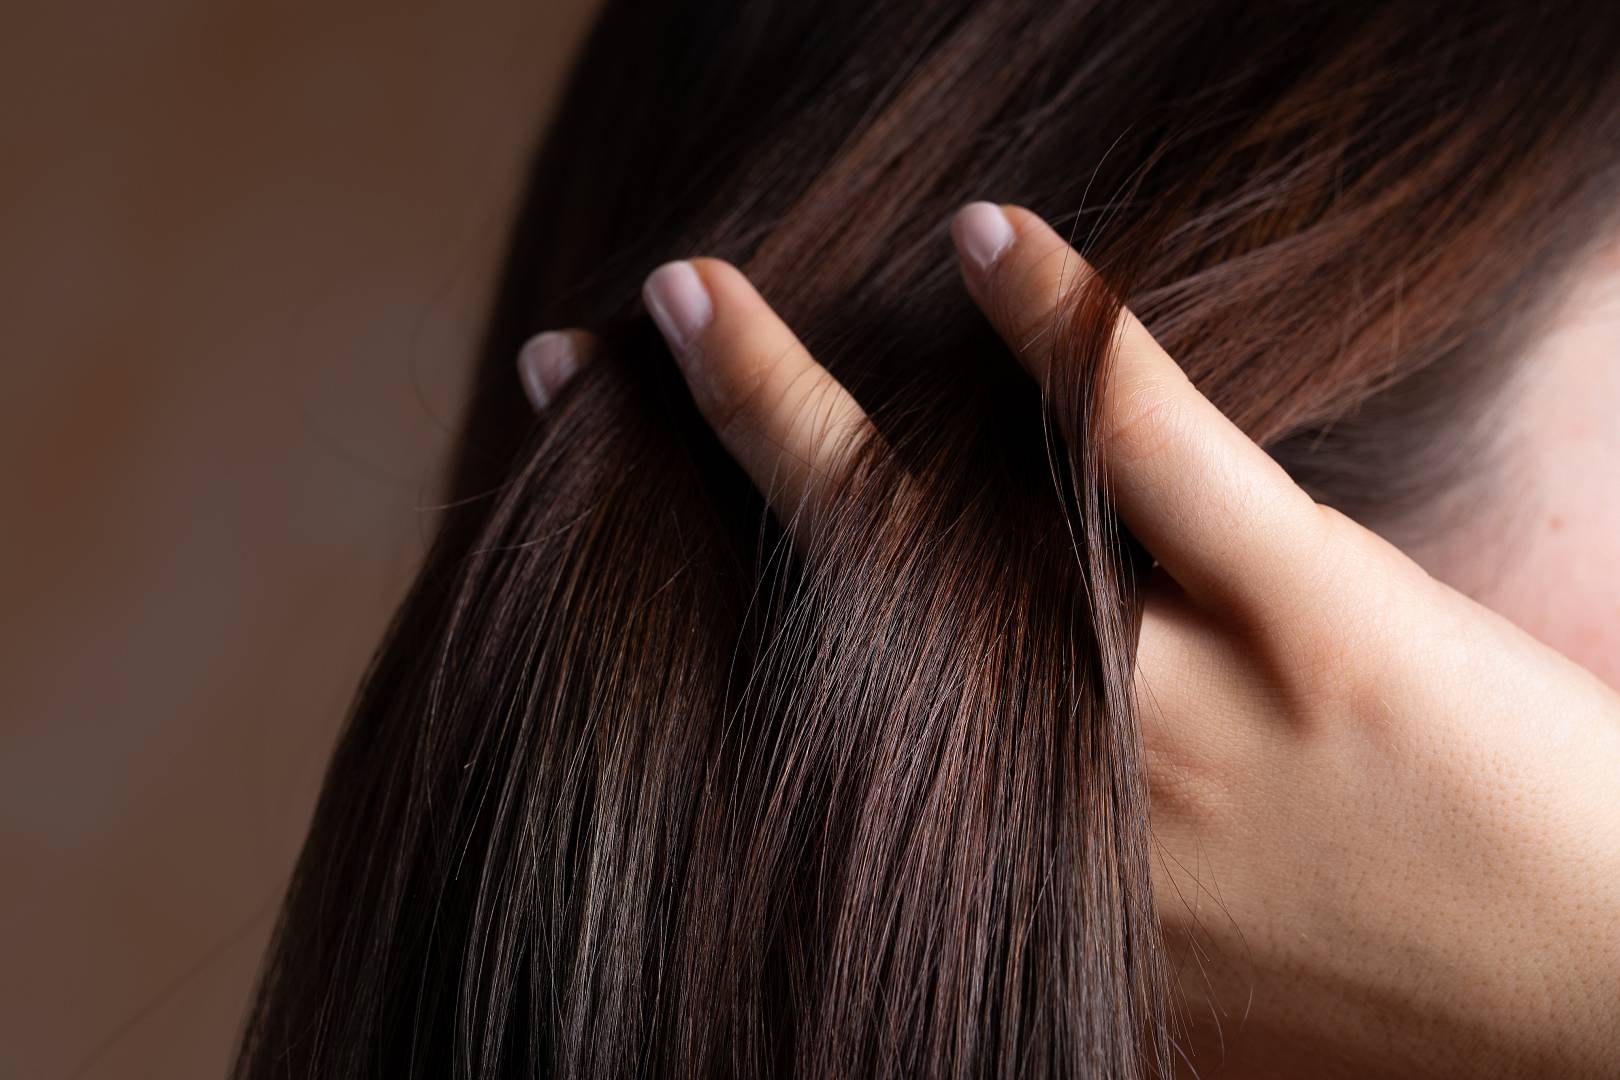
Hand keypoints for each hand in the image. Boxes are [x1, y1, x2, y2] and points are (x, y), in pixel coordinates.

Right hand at [518, 204, 1619, 1076]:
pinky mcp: (1317, 616)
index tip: (595, 522)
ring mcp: (1182, 701)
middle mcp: (1061, 794)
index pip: (801, 717)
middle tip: (575, 365)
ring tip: (690, 293)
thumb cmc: (1391, 1011)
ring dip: (794, 400)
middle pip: (824, 603)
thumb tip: (925, 839)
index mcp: (1016, 876)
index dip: (674, 609)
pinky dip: (1058, 336)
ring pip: (943, 528)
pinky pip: (1154, 453)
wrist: (1611, 1023)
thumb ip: (1045, 889)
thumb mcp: (1169, 969)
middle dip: (683, 479)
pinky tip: (982, 237)